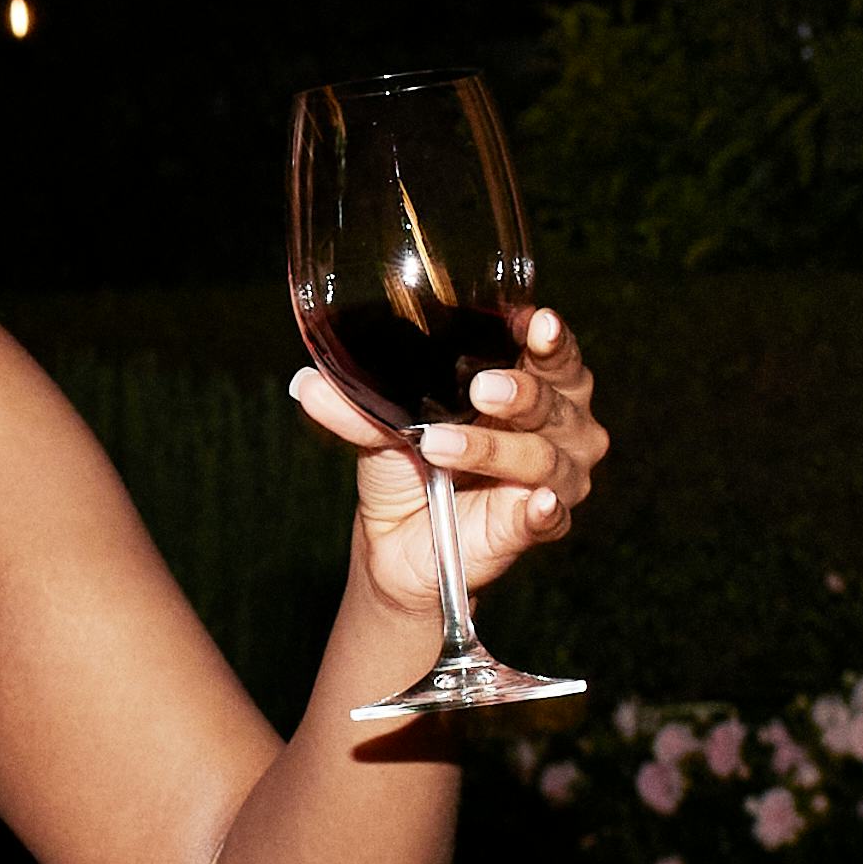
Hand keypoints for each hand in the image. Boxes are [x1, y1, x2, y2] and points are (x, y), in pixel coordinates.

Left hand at [292, 302, 598, 624]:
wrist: (394, 541)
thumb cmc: (407, 466)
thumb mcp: (380, 427)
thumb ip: (357, 404)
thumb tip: (307, 382)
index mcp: (529, 382)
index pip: (551, 351)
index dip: (550, 337)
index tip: (534, 321)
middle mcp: (555, 423)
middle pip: (554, 397)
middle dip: (521, 390)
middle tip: (480, 388)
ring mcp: (555, 475)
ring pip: (542, 455)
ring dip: (494, 449)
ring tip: (441, 446)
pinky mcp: (538, 525)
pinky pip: (550, 516)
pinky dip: (544, 510)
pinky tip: (538, 502)